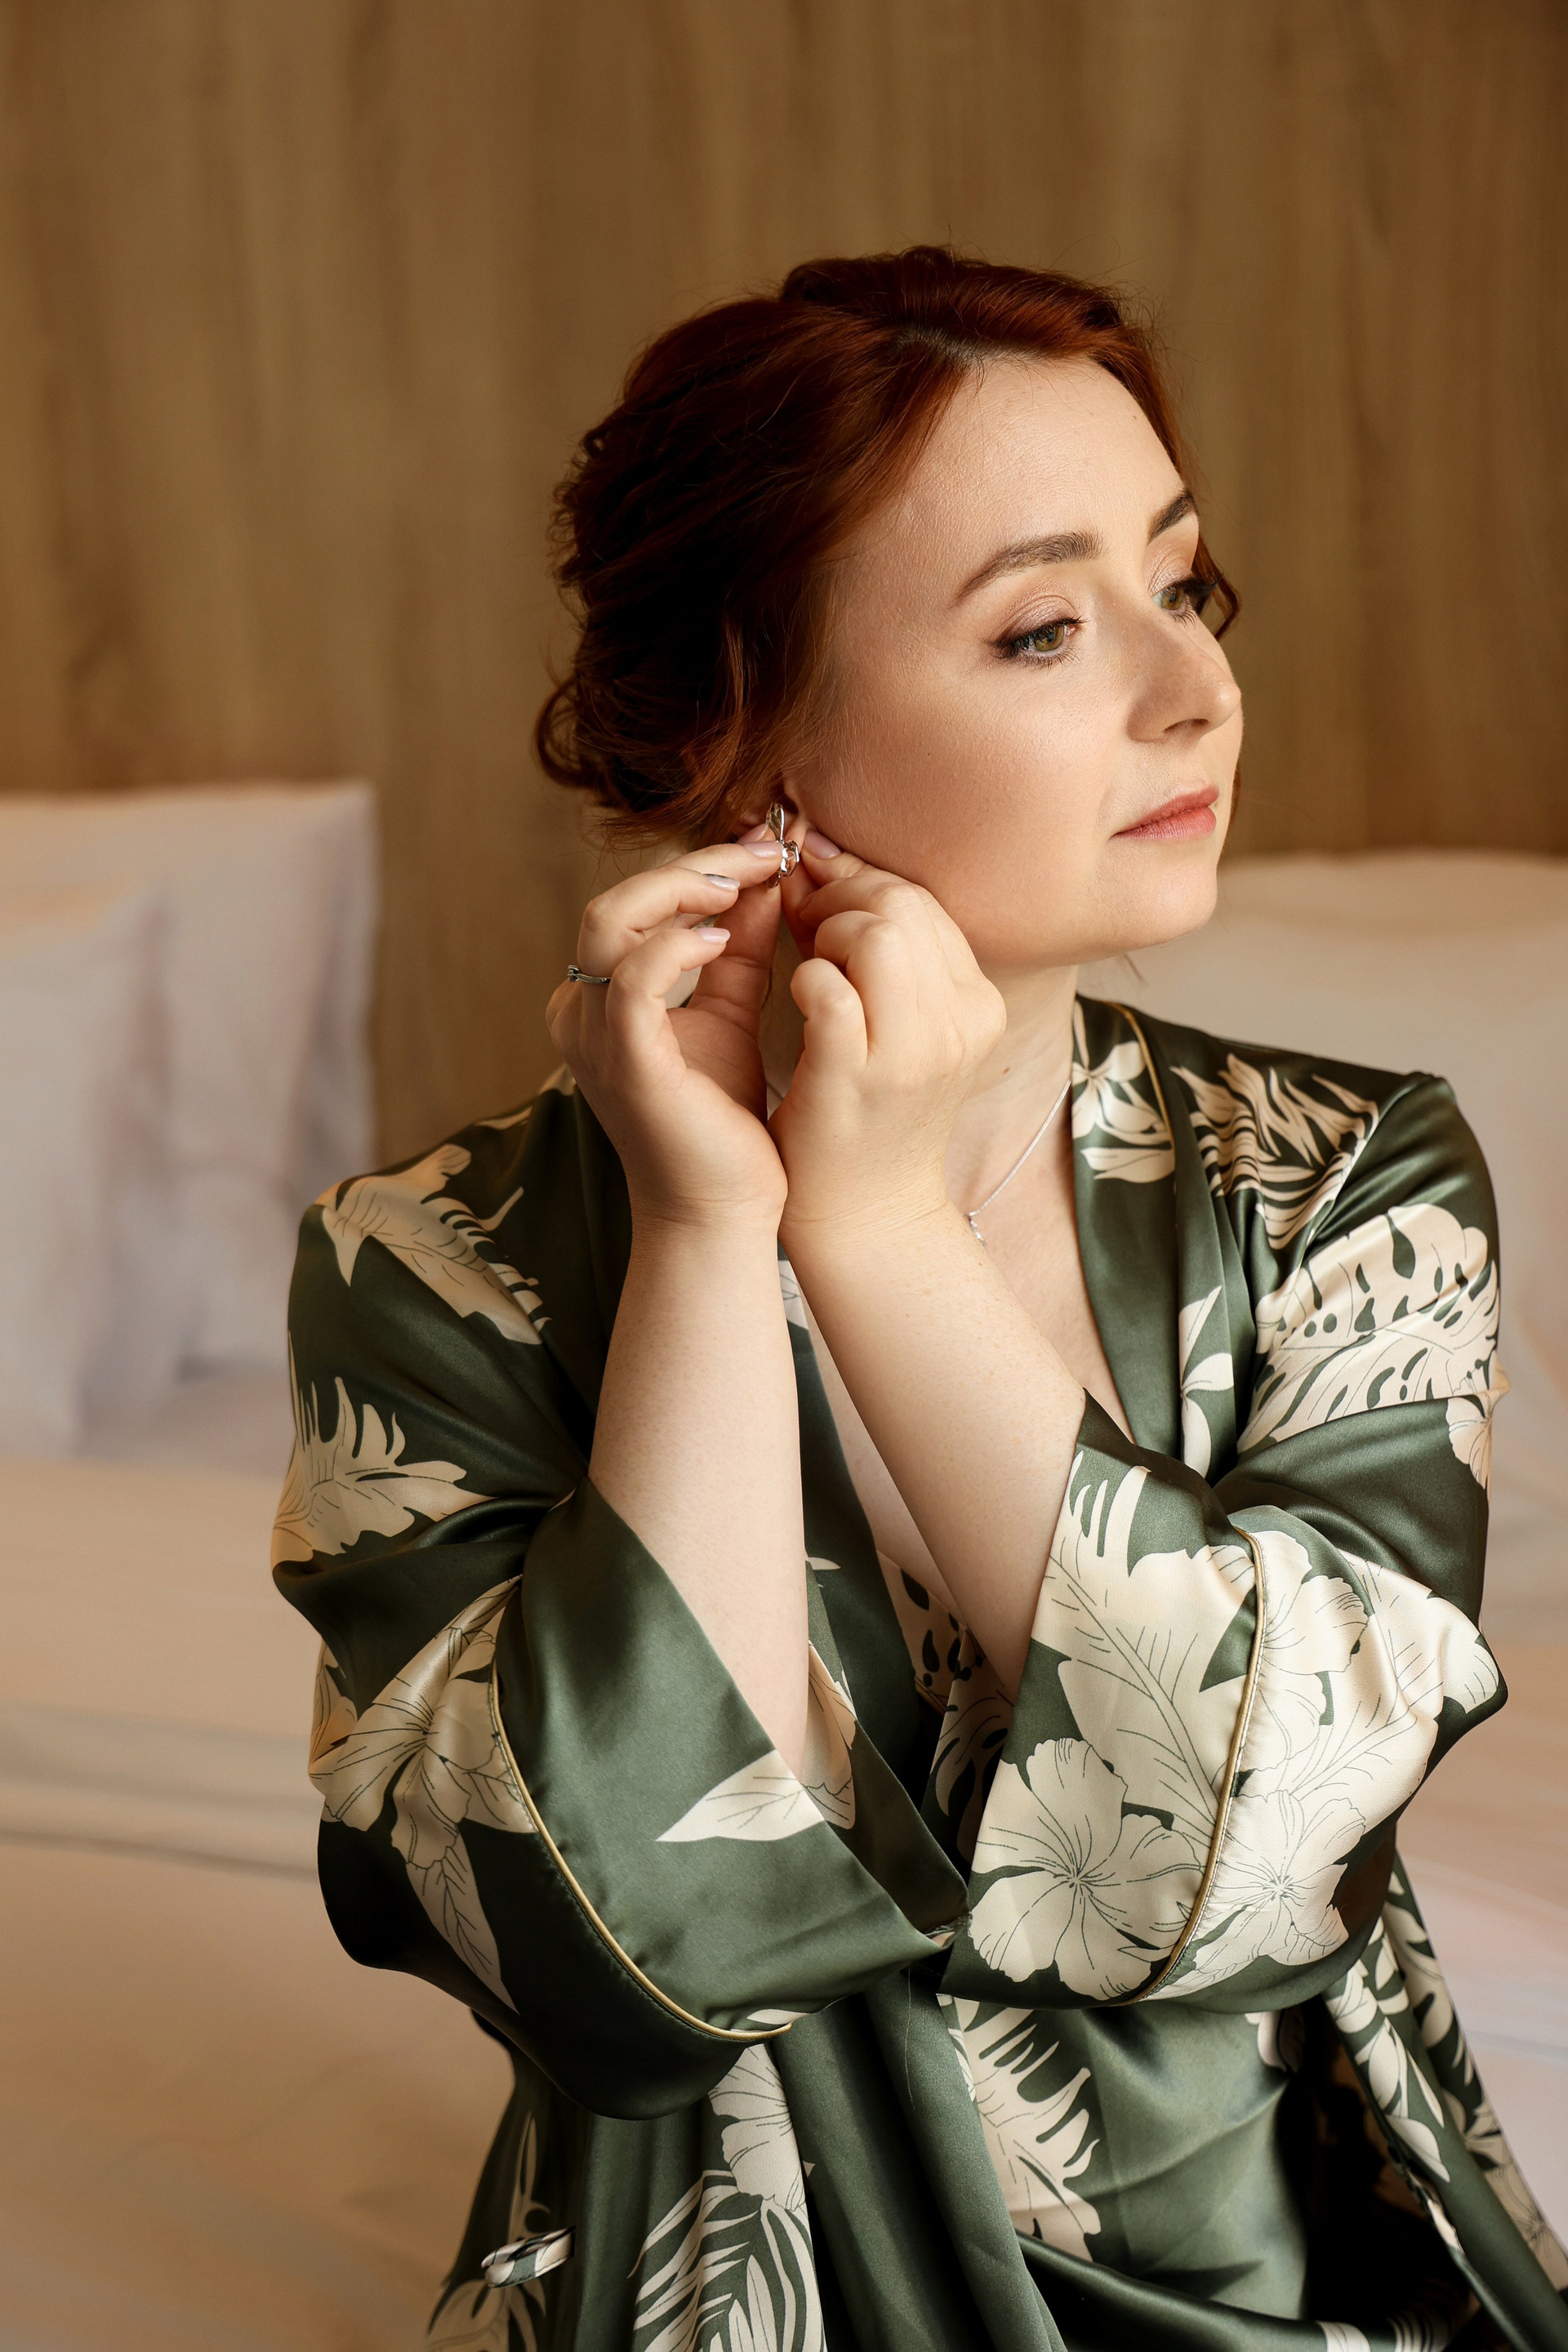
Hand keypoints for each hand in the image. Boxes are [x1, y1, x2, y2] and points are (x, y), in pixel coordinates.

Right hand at [547, 836, 789, 1228]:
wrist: (722, 1207)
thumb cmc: (721, 1117)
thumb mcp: (732, 1011)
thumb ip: (738, 947)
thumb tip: (763, 880)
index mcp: (601, 997)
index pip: (634, 906)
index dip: (699, 865)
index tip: (767, 846)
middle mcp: (582, 1012)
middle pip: (614, 902)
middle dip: (693, 866)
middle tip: (764, 852)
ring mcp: (595, 1037)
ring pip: (611, 924)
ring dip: (682, 890)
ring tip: (744, 884)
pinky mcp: (625, 1062)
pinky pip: (633, 980)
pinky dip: (675, 945)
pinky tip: (721, 939)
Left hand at [770, 835, 1005, 1249]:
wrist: (867, 1213)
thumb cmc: (870, 1110)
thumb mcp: (901, 1026)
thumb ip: (875, 949)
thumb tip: (821, 860)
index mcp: (978, 1004)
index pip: (924, 900)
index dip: (861, 880)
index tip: (818, 889)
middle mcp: (961, 1024)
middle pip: (902, 904)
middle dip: (840, 896)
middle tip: (804, 920)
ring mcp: (914, 1053)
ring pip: (876, 934)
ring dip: (825, 933)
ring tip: (808, 964)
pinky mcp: (859, 1078)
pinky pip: (831, 989)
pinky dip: (806, 978)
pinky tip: (799, 999)